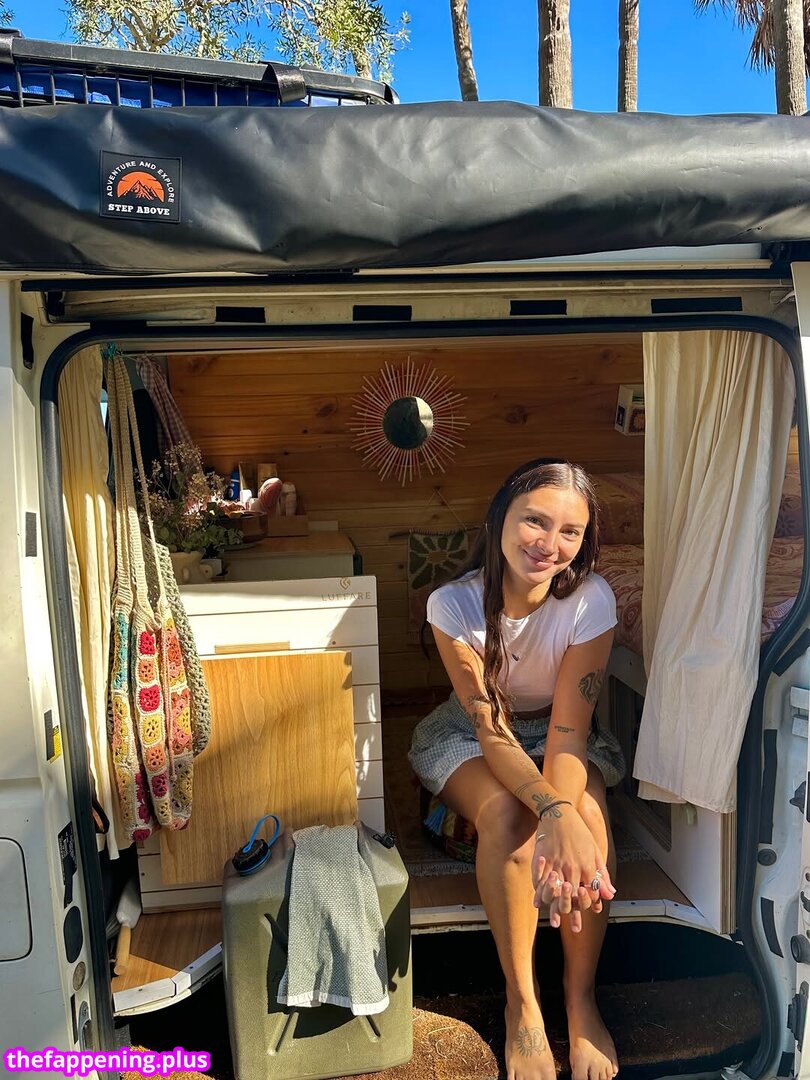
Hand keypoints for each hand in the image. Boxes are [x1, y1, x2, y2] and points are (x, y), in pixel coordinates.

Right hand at [531, 810, 615, 931]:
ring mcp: (557, 863)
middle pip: (574, 895)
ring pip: (557, 890)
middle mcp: (572, 866)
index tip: (588, 913)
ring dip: (556, 907)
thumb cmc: (579, 831)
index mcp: (586, 865)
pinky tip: (538, 903)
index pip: (589, 891)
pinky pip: (541, 879)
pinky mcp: (543, 858)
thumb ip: (602, 874)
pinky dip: (540, 892)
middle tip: (575, 929)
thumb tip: (611, 894)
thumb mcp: (595, 851)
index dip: (589, 905)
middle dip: (575, 913)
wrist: (559, 812)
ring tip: (556, 921)